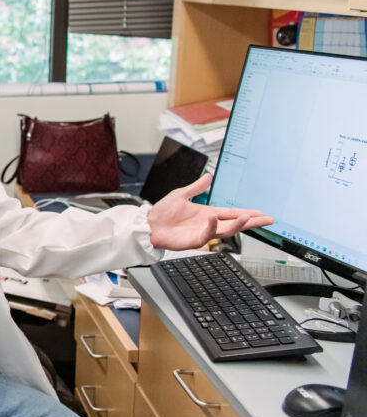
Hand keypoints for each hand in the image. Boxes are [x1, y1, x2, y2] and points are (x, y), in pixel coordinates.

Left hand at [147, 173, 273, 249]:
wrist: (148, 225)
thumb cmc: (162, 213)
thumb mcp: (181, 195)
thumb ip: (196, 187)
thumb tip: (208, 176)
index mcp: (207, 213)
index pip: (231, 213)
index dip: (247, 213)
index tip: (261, 213)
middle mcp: (208, 224)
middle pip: (235, 223)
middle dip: (252, 222)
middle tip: (268, 220)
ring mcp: (202, 232)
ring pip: (225, 230)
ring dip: (237, 224)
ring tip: (248, 218)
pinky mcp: (194, 240)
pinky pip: (206, 233)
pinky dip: (212, 226)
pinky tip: (214, 218)